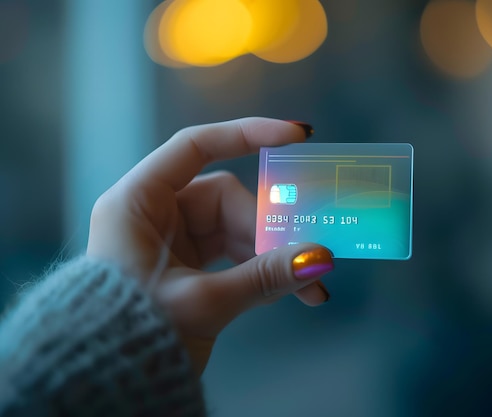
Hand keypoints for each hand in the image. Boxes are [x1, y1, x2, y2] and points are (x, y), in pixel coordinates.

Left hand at [86, 117, 332, 373]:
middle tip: (306, 255)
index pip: (195, 146)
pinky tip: (291, 293)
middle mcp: (154, 213)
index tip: (295, 136)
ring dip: (271, 258)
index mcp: (137, 202)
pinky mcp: (186, 264)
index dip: (246, 134)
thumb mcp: (203, 301)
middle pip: (228, 201)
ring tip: (308, 291)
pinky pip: (233, 255)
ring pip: (236, 231)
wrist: (108, 382)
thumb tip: (320, 258)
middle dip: (268, 232)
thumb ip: (264, 276)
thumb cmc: (136, 335)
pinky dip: (259, 271)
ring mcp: (172, 239)